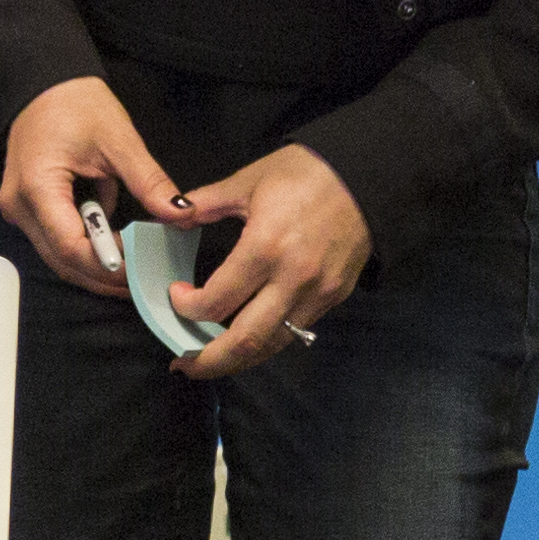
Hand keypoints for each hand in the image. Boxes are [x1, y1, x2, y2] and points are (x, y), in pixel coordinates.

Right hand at [0, 75, 183, 298]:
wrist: (42, 84)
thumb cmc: (75, 103)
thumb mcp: (119, 140)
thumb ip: (149, 182)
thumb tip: (182, 215)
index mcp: (37, 187)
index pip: (71, 247)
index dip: (109, 265)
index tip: (144, 266)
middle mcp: (19, 207)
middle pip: (62, 261)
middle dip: (105, 275)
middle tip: (145, 280)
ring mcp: (18, 210)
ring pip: (58, 257)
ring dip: (97, 265)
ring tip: (135, 268)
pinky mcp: (27, 208)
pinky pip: (56, 240)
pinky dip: (86, 248)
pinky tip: (116, 249)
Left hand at [167, 142, 367, 383]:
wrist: (367, 178)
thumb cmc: (305, 173)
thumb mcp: (248, 181)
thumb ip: (204, 204)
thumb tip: (172, 217)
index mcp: (265, 248)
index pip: (216, 301)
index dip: (188, 307)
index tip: (177, 296)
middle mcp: (293, 280)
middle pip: (245, 342)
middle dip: (208, 362)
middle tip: (182, 366)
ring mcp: (318, 294)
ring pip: (273, 345)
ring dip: (238, 360)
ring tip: (211, 361)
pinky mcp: (335, 298)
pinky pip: (295, 330)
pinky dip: (268, 341)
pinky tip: (248, 337)